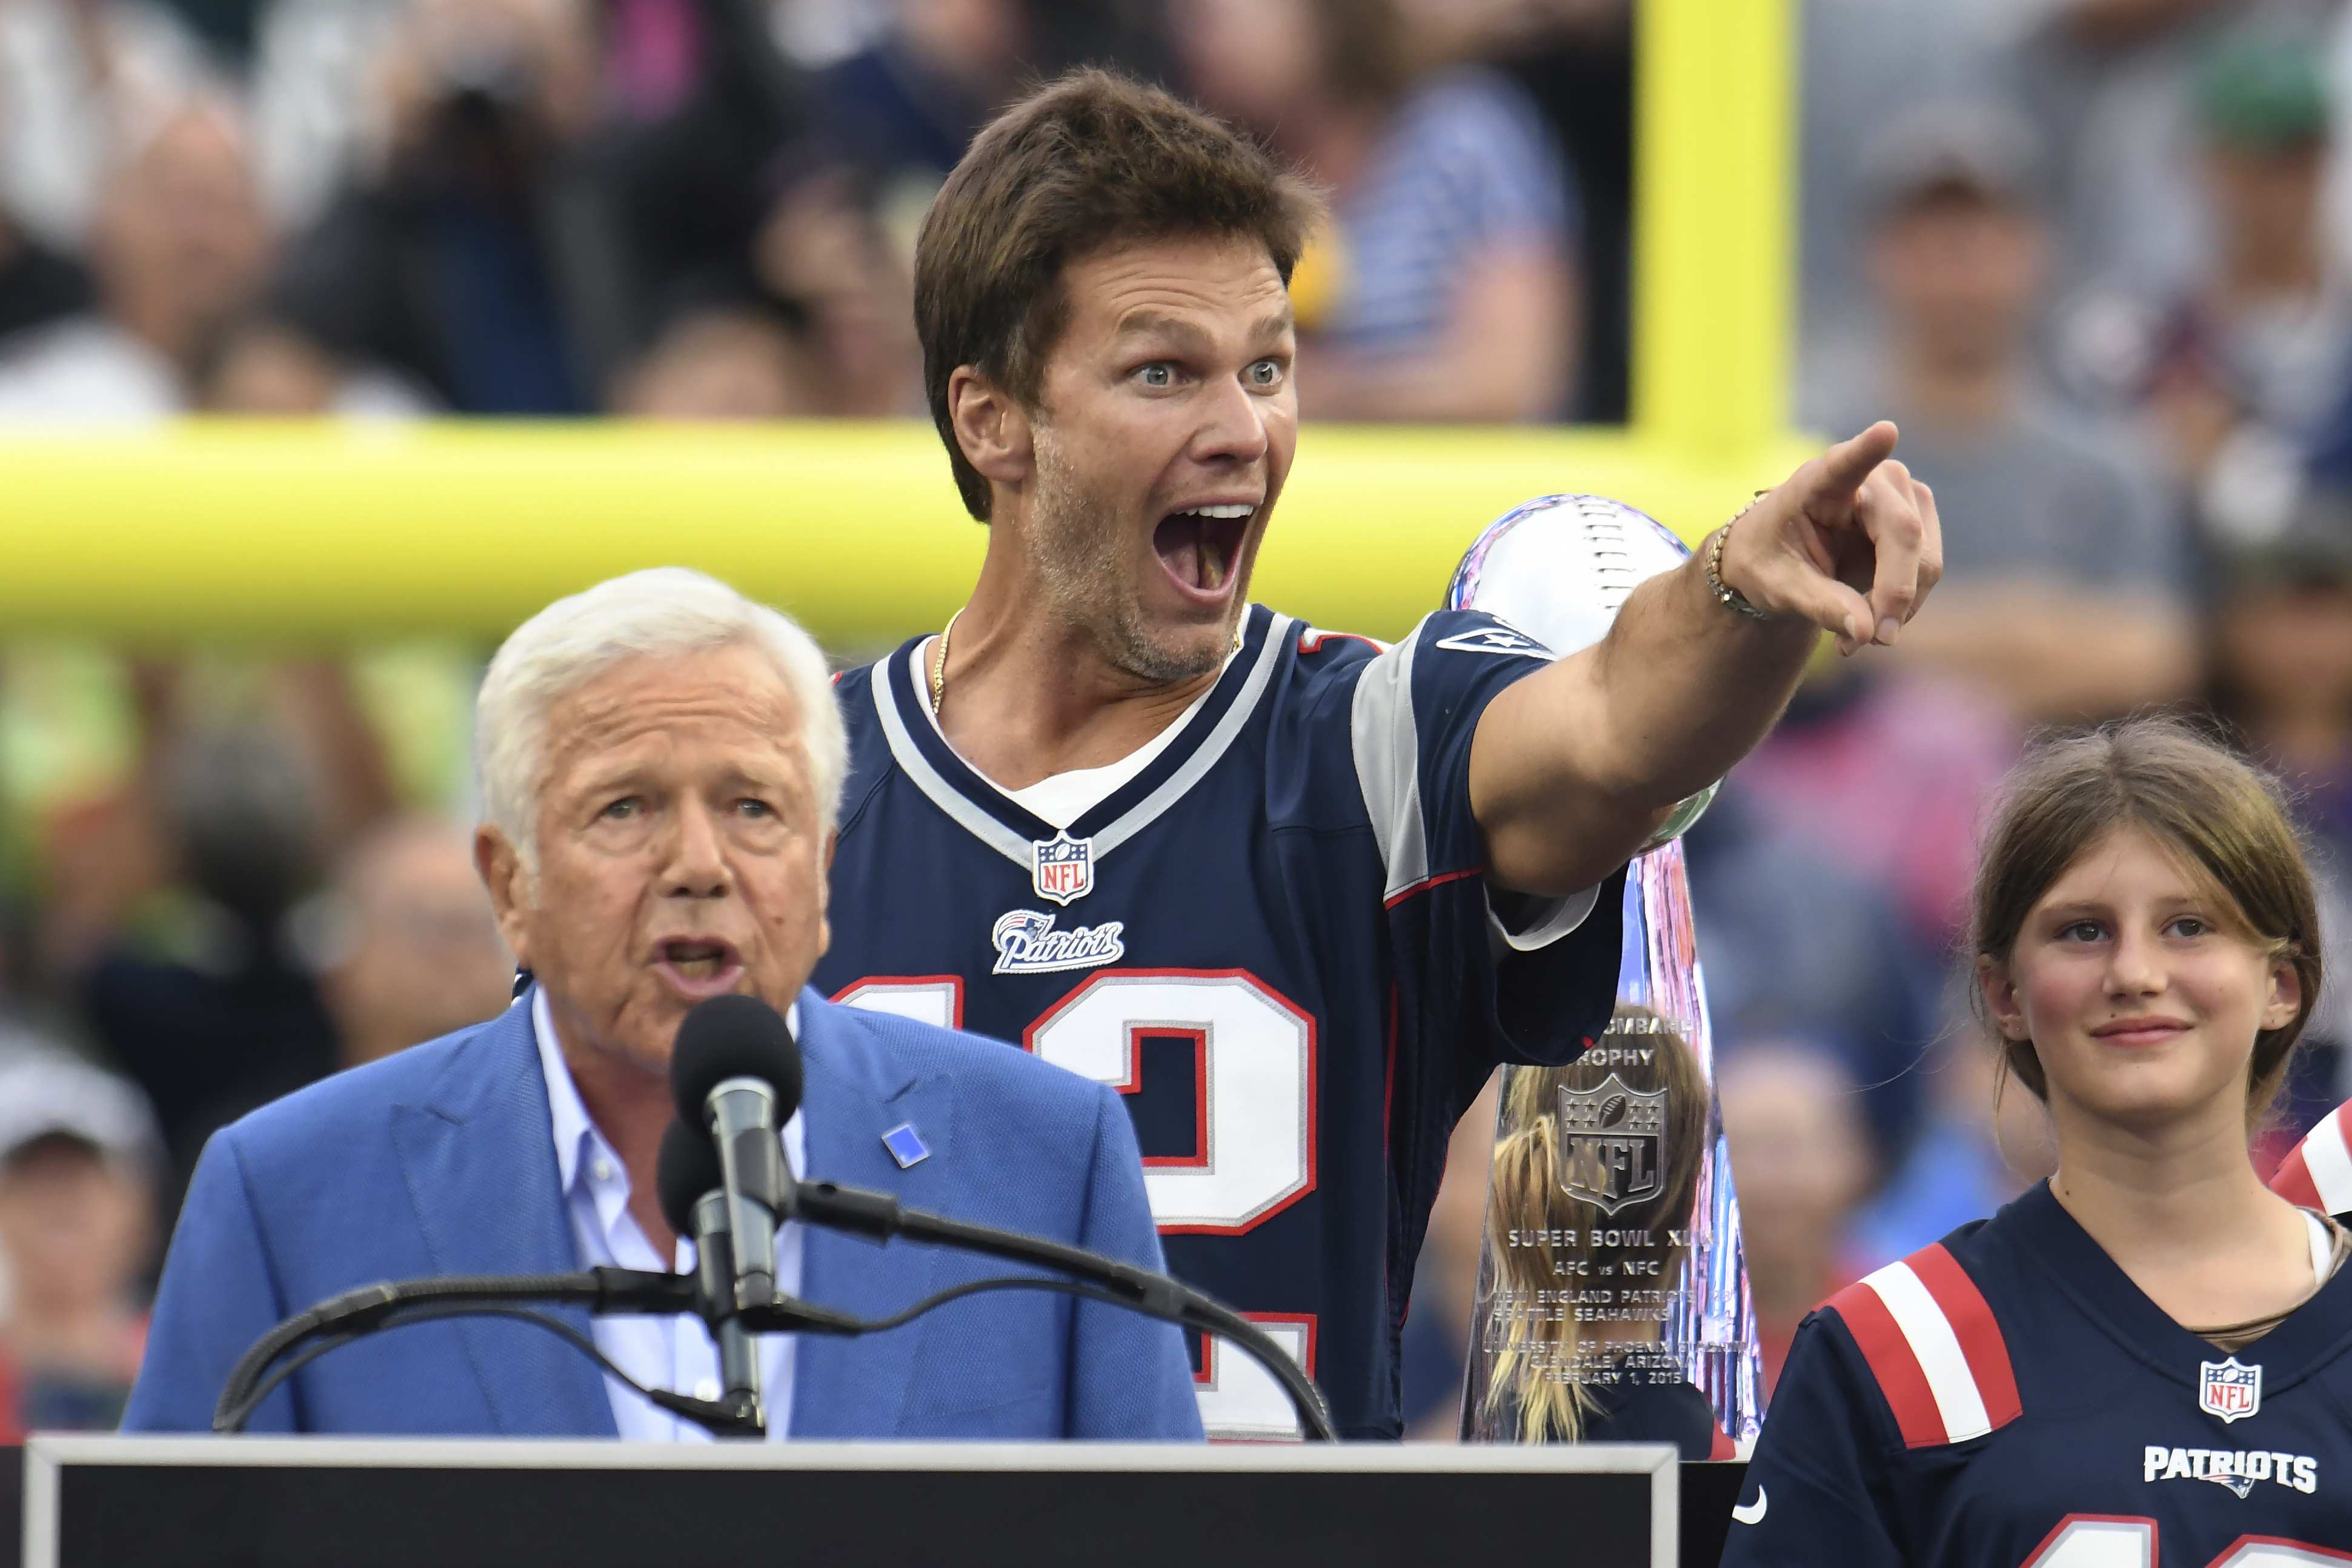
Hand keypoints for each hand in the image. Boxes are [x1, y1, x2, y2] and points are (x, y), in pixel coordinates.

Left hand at [1716, 421, 1941, 655]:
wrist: (1778, 560)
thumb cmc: (1769, 561)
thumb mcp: (1779, 588)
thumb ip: (1820, 604)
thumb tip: (1867, 632)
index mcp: (1818, 481)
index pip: (1845, 463)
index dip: (1867, 449)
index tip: (1885, 431)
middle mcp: (1870, 478)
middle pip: (1904, 534)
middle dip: (1893, 596)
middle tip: (1868, 642)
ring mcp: (1902, 497)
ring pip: (1926, 559)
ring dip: (1899, 608)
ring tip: (1856, 641)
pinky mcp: (1918, 522)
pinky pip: (1927, 572)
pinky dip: (1904, 607)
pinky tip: (1869, 626)